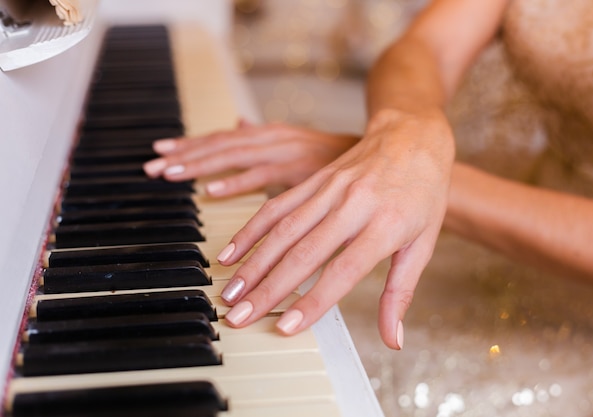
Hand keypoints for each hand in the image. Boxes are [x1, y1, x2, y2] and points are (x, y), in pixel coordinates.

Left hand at [143, 120, 358, 196]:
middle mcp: (273, 138)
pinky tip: (211, 192)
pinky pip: (262, 176)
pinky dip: (235, 183)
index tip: (161, 152)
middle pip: (220, 146)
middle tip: (151, 166)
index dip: (190, 145)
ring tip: (168, 174)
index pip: (222, 139)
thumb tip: (238, 124)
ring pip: (234, 157)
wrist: (377, 154)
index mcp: (269, 135)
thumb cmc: (332, 158)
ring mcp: (285, 151)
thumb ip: (263, 137)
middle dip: (184, 156)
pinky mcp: (300, 169)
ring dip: (199, 166)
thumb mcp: (292, 143)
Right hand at [217, 108, 454, 348]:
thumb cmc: (422, 193)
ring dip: (254, 263)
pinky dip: (252, 230)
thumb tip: (392, 339)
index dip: (314, 300)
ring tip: (231, 292)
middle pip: (304, 252)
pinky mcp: (315, 181)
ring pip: (283, 230)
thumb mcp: (423, 243)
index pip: (344, 270)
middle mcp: (353, 206)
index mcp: (385, 225)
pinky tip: (233, 252)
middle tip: (241, 317)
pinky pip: (277, 206)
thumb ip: (400, 292)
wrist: (413, 138)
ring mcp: (330, 190)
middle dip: (268, 288)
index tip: (287, 326)